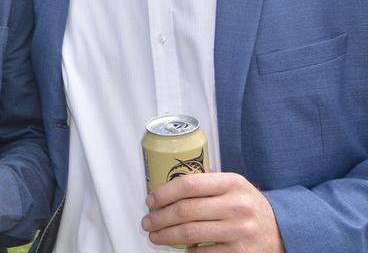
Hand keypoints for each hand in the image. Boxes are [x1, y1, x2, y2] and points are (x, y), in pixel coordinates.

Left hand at [142, 172, 283, 251]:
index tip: (150, 200)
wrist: (281, 230)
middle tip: (147, 222)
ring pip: (190, 233)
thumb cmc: (247, 206)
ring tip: (156, 236)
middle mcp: (237, 206)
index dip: (163, 193)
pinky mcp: (241, 252)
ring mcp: (240, 230)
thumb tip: (164, 189)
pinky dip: (187, 251)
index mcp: (232, 183)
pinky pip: (203, 252)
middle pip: (185, 211)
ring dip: (166, 235)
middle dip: (159, 218)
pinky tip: (181, 248)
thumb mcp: (232, 186)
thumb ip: (205, 183)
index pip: (188, 185)